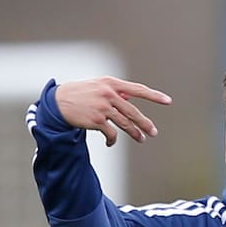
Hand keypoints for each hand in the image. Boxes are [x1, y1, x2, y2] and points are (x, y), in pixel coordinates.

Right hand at [54, 76, 170, 145]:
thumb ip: (115, 91)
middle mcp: (108, 94)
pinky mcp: (96, 120)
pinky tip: (111, 143)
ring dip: (134, 133)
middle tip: (153, 133)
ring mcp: (102, 107)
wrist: (57, 102)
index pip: (138, 89)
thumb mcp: (98, 86)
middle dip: (145, 124)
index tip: (168, 101)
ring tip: (141, 139)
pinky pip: (111, 133)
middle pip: (133, 112)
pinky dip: (112, 140)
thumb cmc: (81, 93)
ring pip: (125, 123)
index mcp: (111, 83)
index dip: (154, 96)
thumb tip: (132, 97)